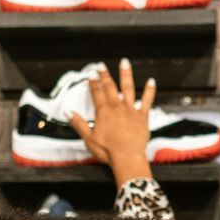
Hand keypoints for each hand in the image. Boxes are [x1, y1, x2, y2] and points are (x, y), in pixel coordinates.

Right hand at [68, 60, 155, 185]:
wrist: (127, 157)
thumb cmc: (107, 150)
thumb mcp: (88, 138)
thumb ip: (78, 124)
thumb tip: (68, 113)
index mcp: (103, 112)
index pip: (96, 93)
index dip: (93, 83)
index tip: (91, 74)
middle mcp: (116, 107)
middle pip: (110, 87)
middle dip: (105, 75)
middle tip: (101, 66)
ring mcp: (130, 110)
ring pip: (128, 88)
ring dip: (126, 74)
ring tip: (124, 63)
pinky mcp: (142, 116)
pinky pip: (147, 101)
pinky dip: (149, 90)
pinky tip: (151, 81)